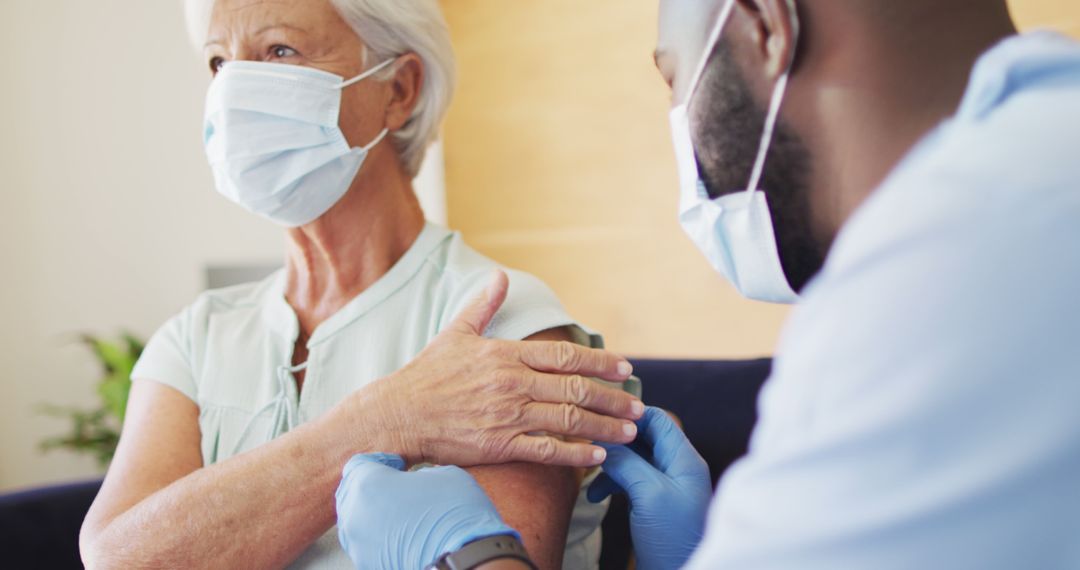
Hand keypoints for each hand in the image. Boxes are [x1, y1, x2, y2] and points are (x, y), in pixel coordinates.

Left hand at [336, 453, 519, 569]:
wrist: (464, 558)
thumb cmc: (455, 512)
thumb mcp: (443, 474)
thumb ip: (418, 474)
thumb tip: (414, 482)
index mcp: (367, 483)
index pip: (358, 464)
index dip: (381, 461)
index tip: (398, 465)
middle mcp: (354, 514)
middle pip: (352, 493)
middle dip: (373, 487)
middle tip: (397, 488)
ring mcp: (358, 544)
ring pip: (356, 520)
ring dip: (373, 513)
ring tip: (400, 513)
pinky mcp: (368, 565)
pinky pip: (366, 543)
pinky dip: (379, 537)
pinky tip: (403, 534)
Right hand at [359, 270, 643, 467]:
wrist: (396, 415)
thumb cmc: (425, 375)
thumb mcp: (455, 334)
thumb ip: (484, 306)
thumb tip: (499, 277)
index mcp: (506, 355)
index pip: (565, 356)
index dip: (600, 362)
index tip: (626, 369)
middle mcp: (513, 383)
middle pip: (576, 389)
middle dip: (612, 398)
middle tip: (638, 406)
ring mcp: (508, 415)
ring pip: (568, 420)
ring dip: (604, 426)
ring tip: (628, 432)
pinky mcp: (499, 445)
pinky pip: (547, 451)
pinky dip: (576, 454)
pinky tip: (597, 456)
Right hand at [587, 407, 712, 569]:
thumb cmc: (673, 539)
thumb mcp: (649, 493)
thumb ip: (628, 462)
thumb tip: (605, 441)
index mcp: (684, 459)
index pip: (657, 419)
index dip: (629, 415)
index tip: (601, 416)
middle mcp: (677, 469)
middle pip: (643, 437)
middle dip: (615, 439)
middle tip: (588, 441)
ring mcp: (665, 487)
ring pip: (633, 459)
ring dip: (610, 463)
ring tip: (589, 471)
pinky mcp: (653, 505)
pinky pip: (630, 482)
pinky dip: (611, 483)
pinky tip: (596, 495)